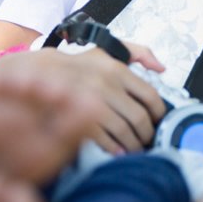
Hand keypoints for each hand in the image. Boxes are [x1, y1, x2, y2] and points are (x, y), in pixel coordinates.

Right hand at [0, 46, 166, 153]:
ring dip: (133, 145)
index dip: (158, 113)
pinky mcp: (79, 121)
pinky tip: (116, 151)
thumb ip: (138, 52)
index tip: (157, 121)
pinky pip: (105, 141)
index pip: (150, 96)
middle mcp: (107, 85)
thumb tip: (161, 68)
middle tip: (147, 140)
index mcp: (117, 69)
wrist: (41, 74)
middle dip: (146, 134)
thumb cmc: (78, 66)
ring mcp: (92, 104)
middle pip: (139, 119)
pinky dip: (114, 149)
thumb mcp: (107, 50)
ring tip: (133, 148)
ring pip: (125, 132)